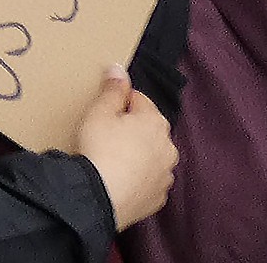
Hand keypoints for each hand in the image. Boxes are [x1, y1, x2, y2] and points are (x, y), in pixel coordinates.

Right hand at [75, 65, 177, 230]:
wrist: (99, 197)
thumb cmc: (100, 151)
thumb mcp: (99, 112)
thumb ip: (112, 89)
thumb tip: (118, 69)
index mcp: (155, 121)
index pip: (138, 99)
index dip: (117, 103)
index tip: (103, 113)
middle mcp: (167, 147)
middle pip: (147, 128)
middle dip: (129, 129)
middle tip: (104, 137)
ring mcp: (164, 174)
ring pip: (150, 156)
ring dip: (136, 154)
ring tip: (111, 160)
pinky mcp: (157, 197)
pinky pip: (148, 180)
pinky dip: (137, 178)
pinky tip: (118, 179)